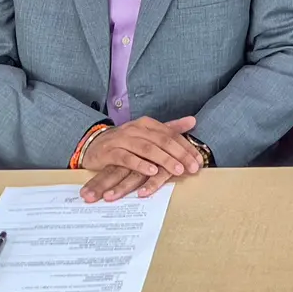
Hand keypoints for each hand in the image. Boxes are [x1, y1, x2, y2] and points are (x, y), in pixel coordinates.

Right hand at [78, 115, 202, 201]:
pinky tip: (152, 171)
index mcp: (147, 124)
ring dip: (164, 160)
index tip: (198, 161)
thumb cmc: (125, 141)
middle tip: (193, 168)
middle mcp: (136, 129)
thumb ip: (170, 128)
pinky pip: (127, 158)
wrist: (94, 144)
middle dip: (180, 155)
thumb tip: (193, 120)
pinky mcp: (110, 152)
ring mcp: (122, 139)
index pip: (171, 134)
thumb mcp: (148, 134)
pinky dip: (140, 164)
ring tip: (178, 170)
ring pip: (147, 148)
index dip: (186, 147)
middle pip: (162, 141)